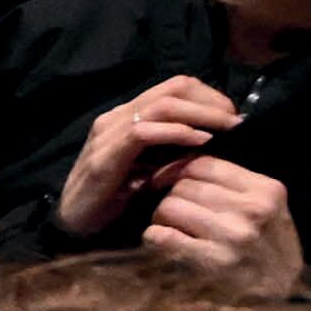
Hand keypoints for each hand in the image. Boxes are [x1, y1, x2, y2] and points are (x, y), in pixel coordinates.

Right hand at [56, 74, 239, 235]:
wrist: (75, 224)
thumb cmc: (115, 198)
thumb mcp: (151, 167)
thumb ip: (173, 150)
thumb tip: (215, 139)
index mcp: (128, 115)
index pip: (177, 87)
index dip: (210, 96)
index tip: (233, 118)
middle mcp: (117, 116)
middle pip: (174, 88)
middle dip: (212, 101)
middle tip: (236, 122)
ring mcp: (108, 133)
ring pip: (163, 105)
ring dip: (201, 114)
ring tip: (226, 128)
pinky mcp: (105, 155)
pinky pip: (144, 132)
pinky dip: (177, 133)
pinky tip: (199, 142)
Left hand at [141, 156, 304, 296]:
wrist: (279, 292)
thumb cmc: (266, 245)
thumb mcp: (266, 208)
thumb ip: (233, 184)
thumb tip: (183, 162)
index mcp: (266, 190)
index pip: (203, 164)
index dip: (179, 171)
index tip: (172, 183)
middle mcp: (252, 210)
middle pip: (183, 185)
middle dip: (169, 196)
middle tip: (172, 212)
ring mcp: (233, 237)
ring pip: (169, 206)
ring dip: (160, 217)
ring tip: (170, 228)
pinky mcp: (212, 263)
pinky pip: (161, 236)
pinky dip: (153, 238)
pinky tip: (163, 244)